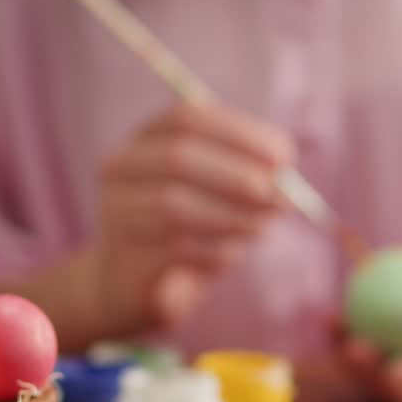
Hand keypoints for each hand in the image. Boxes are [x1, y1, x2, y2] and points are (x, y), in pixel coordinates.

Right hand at [95, 101, 293, 331]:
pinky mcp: (126, 256)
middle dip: (236, 176)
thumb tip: (285, 177)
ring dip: (230, 216)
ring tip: (263, 228)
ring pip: (174, 205)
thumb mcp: (219, 192)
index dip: (238, 134)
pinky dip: (214, 250)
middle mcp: (120, 168)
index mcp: (145, 138)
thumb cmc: (189, 227)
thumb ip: (250, 175)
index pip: (186, 118)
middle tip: (278, 197)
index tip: (282, 157)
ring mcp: (116, 212)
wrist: (138, 283)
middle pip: (176, 158)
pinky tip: (233, 255)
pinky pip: (174, 248)